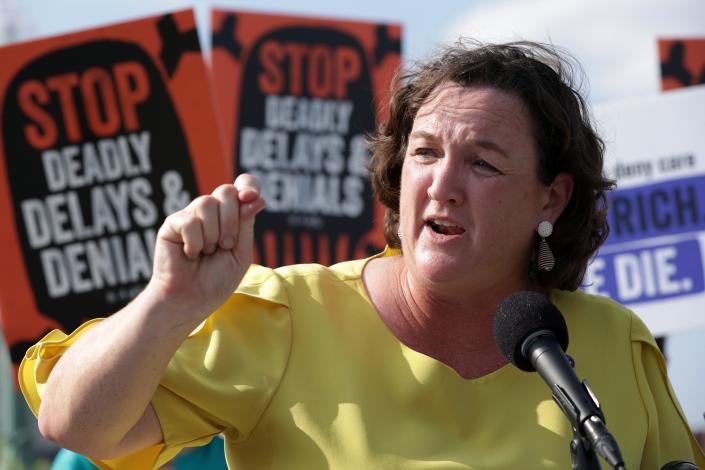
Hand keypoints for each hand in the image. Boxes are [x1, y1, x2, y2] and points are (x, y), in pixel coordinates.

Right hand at [146, 173, 265, 323]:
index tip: (250, 197)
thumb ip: (246, 225)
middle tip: (225, 246)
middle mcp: (211, 212)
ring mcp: (191, 216)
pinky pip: (189, 221)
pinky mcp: (172, 225)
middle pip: (226, 191)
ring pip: (206, 203)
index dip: (249, 185)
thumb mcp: (241, 253)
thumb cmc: (216, 280)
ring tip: (207, 252)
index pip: (243, 186)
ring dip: (213, 234)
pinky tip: (190, 254)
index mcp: (232, 216)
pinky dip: (194, 242)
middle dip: (231, 221)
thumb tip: (254, 198)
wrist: (191, 301)